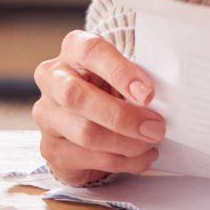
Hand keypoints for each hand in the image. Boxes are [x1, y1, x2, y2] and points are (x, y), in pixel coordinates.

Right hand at [32, 30, 165, 185]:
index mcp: (73, 48)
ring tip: (151, 143)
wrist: (86, 117)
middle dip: (123, 117)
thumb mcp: (123, 75)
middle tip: (155, 128)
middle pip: (78, 96)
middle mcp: (52, 78)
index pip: (90, 52)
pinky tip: (141, 157)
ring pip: (86, 133)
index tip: (148, 94)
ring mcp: (47, 115)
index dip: (120, 73)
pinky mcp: (51, 148)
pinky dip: (123, 161)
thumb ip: (136, 81)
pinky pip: (90, 158)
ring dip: (127, 143)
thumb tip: (161, 102)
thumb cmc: (111, 87)